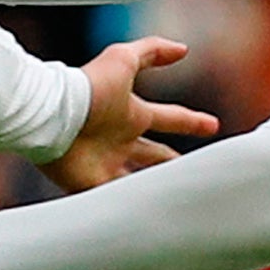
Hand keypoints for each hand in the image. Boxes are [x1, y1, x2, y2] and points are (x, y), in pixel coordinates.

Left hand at [39, 37, 219, 191]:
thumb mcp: (123, 59)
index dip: (192, 121)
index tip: (213, 125)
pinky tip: (148, 220)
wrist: (56, 115)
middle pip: (156, 157)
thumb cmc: (90, 86)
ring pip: (139, 182)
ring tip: (180, 201)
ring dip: (156, 188)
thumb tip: (182, 49)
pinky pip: (116, 201)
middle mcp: (120, 141)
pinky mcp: (91, 186)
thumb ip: (152, 51)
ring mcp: (106, 165)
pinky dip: (130, 209)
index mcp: (131, 115)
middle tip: (197, 173)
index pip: (170, 118)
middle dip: (175, 163)